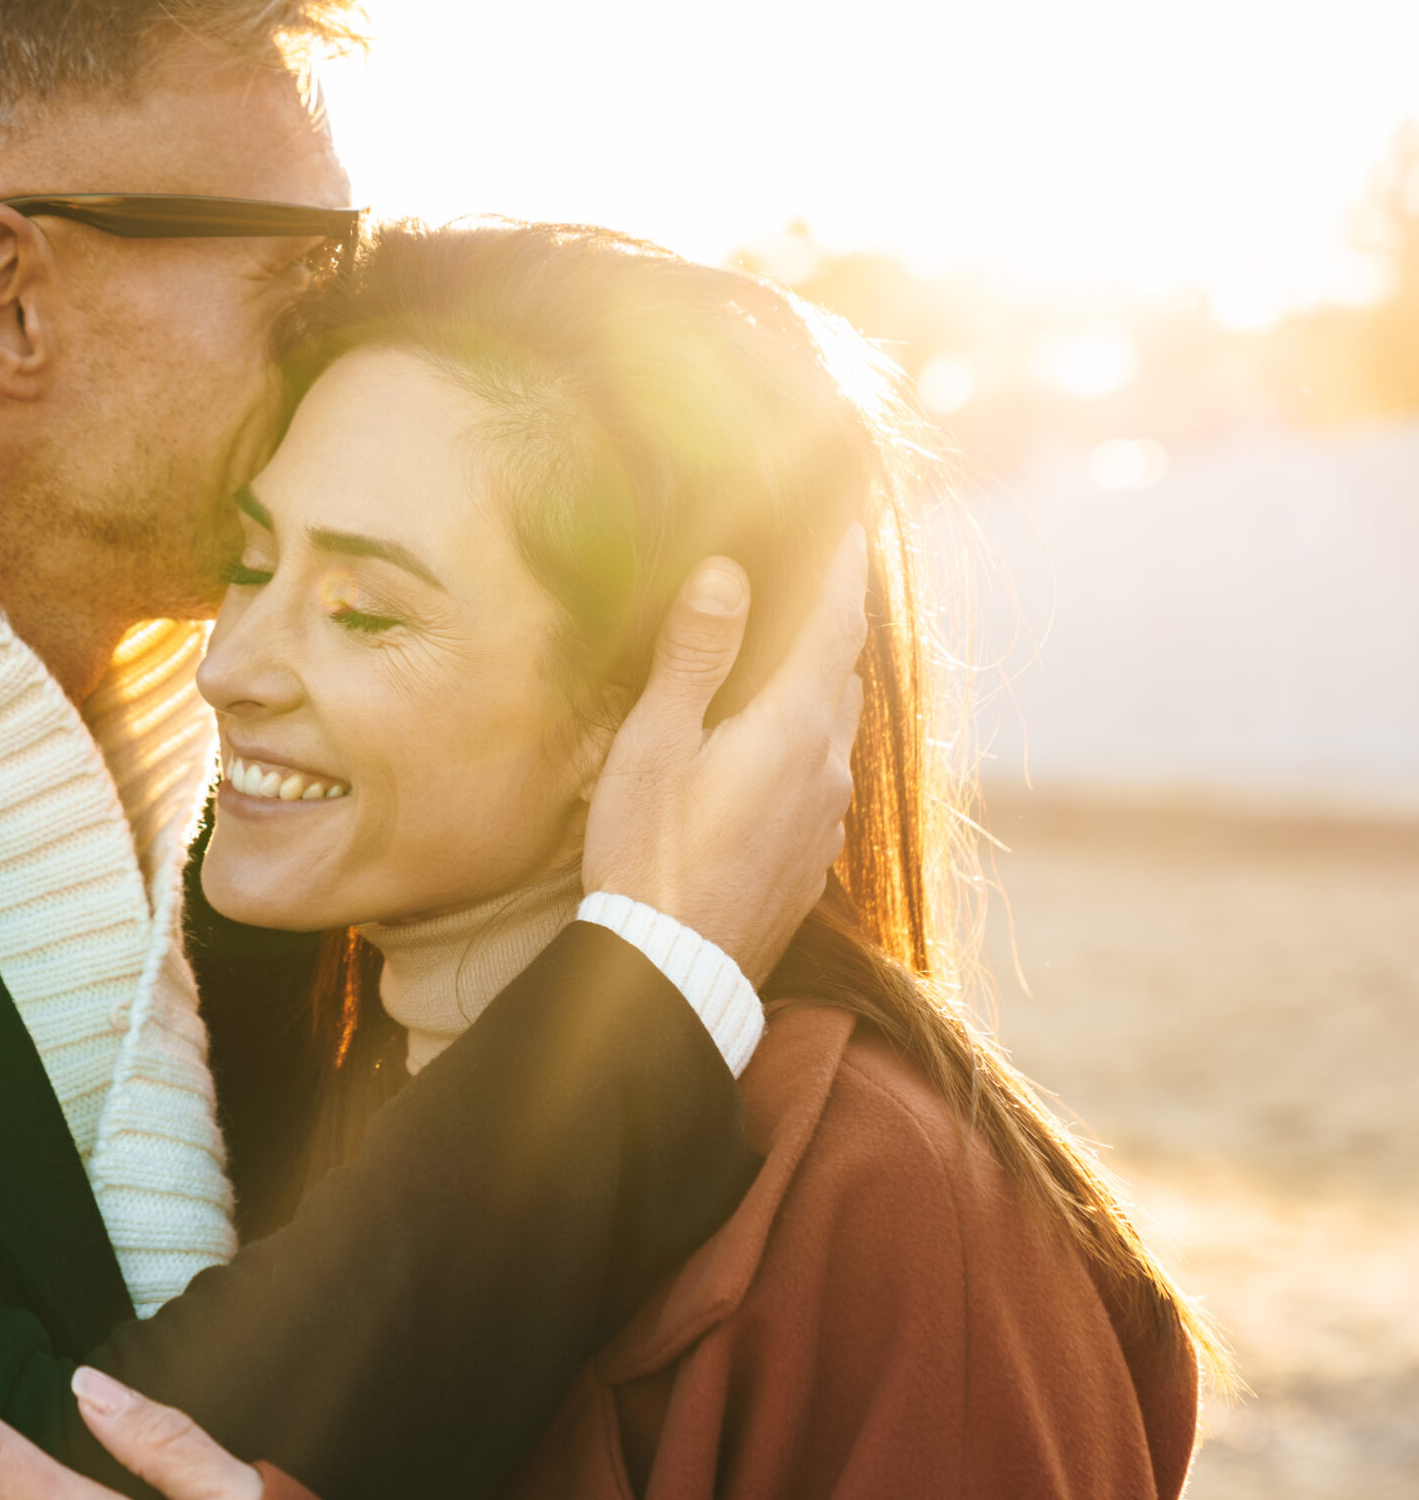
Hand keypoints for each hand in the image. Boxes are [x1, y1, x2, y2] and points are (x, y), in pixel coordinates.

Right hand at [580, 525, 867, 983]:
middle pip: (841, 675)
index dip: (842, 572)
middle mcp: (827, 767)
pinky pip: (820, 778)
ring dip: (818, 688)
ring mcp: (825, 817)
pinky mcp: (810, 857)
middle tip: (813, 583)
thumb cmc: (648, 854)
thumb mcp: (655, 745)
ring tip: (789, 661)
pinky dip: (804, 744)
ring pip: (833, 730)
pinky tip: (769, 753)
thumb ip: (694, 656)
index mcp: (792, 727)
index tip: (851, 527)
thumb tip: (727, 571)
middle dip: (830, 626)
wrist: (672, 972)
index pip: (834, 627)